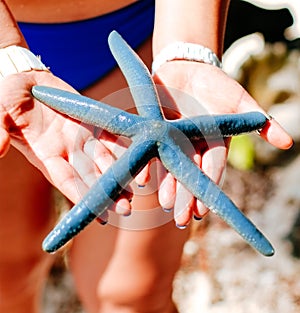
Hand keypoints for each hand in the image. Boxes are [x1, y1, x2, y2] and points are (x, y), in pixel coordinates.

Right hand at [0, 3, 130, 217]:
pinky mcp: (92, 123)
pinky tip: (139, 158)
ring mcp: (81, 138)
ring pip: (104, 160)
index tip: (96, 214)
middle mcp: (67, 151)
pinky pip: (111, 136)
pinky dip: (123, 148)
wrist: (27, 78)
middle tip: (125, 209)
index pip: (65, 179)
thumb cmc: (8, 94)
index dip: (80, 196)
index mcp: (46, 154)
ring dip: (119, 175)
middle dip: (106, 193)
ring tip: (135, 192)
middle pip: (90, 176)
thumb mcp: (0, 109)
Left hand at [153, 61, 292, 226]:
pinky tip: (144, 180)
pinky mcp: (154, 132)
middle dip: (186, 196)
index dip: (209, 187)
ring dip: (168, 186)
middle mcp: (193, 147)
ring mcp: (173, 141)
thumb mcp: (239, 99)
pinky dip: (147, 165)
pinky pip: (150, 151)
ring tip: (165, 204)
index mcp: (214, 143)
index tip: (204, 211)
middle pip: (190, 174)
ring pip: (170, 167)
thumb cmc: (216, 84)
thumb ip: (260, 121)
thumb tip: (287, 143)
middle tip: (182, 219)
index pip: (212, 169)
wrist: (186, 68)